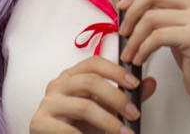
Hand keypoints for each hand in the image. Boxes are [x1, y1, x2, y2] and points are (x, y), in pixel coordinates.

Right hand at [29, 55, 155, 133]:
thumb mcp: (103, 111)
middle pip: (90, 81)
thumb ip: (123, 98)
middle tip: (134, 114)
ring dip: (109, 121)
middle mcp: (58, 85)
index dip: (116, 70)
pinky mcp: (40, 123)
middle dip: (117, 97)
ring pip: (84, 106)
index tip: (135, 83)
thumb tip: (150, 83)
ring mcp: (48, 103)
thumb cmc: (78, 126)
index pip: (93, 63)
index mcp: (71, 77)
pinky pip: (69, 129)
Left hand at [118, 0, 189, 114]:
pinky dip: (142, 49)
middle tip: (122, 31)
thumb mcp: (182, 25)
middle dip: (131, 13)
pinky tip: (139, 60)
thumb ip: (166, 9)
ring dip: (134, 38)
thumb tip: (131, 1)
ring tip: (128, 53)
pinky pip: (157, 37)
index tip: (121, 9)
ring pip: (151, 18)